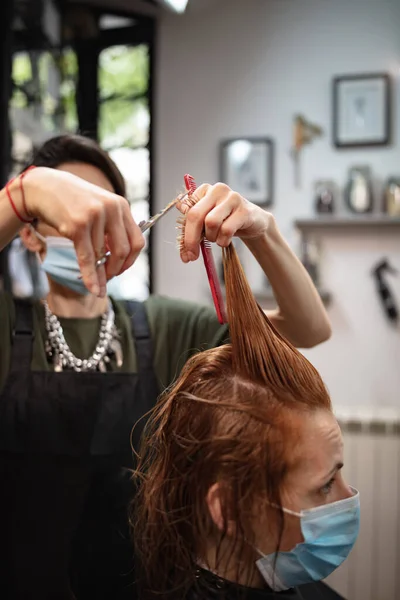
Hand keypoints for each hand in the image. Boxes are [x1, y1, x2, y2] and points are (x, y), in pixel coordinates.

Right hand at [24, 167, 144, 295]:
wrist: (43, 187)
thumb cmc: (72, 201)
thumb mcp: (99, 207)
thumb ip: (112, 228)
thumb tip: (120, 259)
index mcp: (121, 205)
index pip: (137, 240)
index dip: (131, 260)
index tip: (122, 269)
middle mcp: (111, 209)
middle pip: (123, 251)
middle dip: (116, 270)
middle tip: (108, 278)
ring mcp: (95, 216)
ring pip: (102, 257)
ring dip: (100, 276)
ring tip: (98, 287)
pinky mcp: (78, 225)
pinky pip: (87, 258)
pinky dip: (90, 277)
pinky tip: (92, 288)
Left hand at [178, 182, 270, 262]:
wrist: (254, 223)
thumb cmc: (227, 221)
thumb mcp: (206, 223)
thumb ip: (192, 227)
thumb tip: (180, 237)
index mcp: (205, 190)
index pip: (187, 211)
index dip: (184, 233)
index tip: (185, 251)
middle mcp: (217, 190)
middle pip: (195, 215)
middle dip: (191, 239)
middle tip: (192, 256)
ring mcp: (232, 198)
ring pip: (211, 222)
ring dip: (212, 237)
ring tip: (217, 239)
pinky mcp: (244, 210)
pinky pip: (226, 230)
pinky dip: (223, 240)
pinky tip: (226, 240)